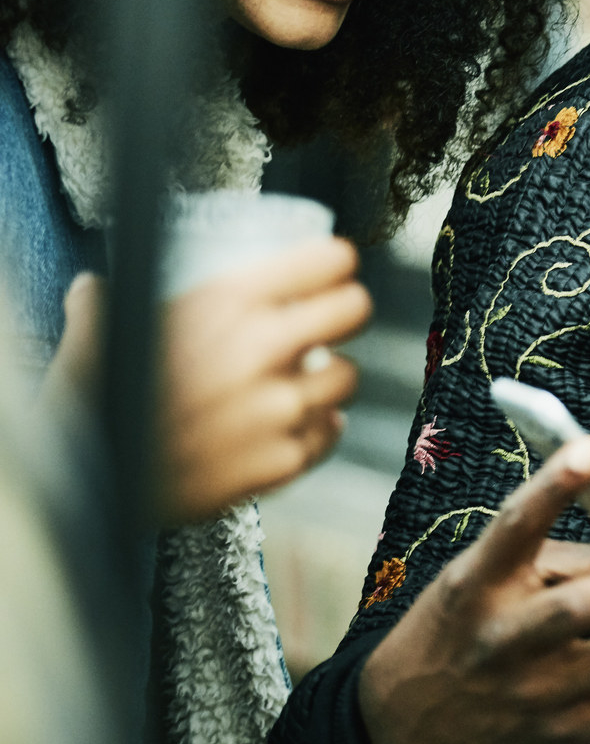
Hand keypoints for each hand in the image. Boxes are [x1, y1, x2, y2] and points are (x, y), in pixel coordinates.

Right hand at [50, 238, 374, 523]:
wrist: (79, 482)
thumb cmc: (87, 401)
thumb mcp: (98, 331)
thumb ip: (107, 302)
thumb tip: (96, 289)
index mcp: (227, 302)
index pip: (328, 260)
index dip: (334, 266)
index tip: (331, 275)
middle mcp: (263, 348)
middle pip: (355, 310)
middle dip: (345, 314)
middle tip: (329, 326)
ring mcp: (277, 408)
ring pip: (347, 377)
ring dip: (327, 380)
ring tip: (299, 384)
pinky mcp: (280, 461)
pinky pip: (326, 436)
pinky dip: (314, 433)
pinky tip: (289, 430)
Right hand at [357, 435, 589, 743]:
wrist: (413, 720)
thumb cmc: (473, 620)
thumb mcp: (493, 577)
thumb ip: (571, 556)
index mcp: (476, 584)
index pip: (512, 529)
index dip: (551, 489)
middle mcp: (500, 640)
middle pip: (576, 611)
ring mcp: (532, 694)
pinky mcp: (562, 735)